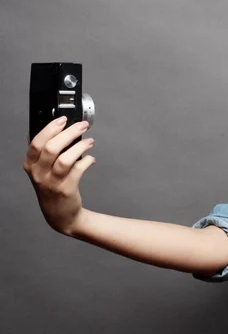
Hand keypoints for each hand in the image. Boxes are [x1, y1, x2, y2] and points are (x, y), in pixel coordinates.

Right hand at [23, 117, 95, 234]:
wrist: (60, 214)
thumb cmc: (52, 187)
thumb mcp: (41, 170)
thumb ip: (43, 152)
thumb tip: (52, 129)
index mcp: (30, 165)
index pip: (36, 142)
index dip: (50, 128)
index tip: (63, 119)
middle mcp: (39, 173)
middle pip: (51, 147)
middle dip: (69, 133)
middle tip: (83, 126)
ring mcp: (52, 182)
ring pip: (65, 158)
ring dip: (80, 147)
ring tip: (90, 142)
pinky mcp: (66, 189)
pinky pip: (78, 170)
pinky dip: (87, 161)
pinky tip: (91, 159)